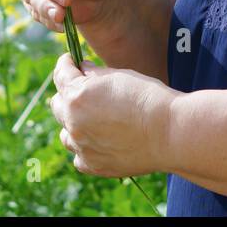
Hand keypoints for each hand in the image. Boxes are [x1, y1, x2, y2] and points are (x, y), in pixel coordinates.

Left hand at [48, 52, 178, 177]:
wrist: (170, 133)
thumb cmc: (148, 99)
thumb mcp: (120, 76)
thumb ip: (95, 74)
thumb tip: (82, 70)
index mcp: (77, 95)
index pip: (60, 74)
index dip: (65, 64)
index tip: (70, 61)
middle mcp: (73, 122)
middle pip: (57, 104)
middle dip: (67, 93)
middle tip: (82, 89)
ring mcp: (81, 146)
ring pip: (65, 133)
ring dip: (73, 123)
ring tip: (91, 118)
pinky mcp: (93, 165)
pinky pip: (79, 155)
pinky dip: (85, 147)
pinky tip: (99, 140)